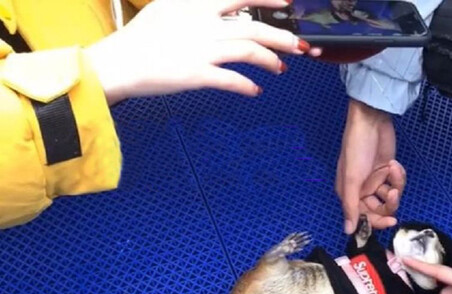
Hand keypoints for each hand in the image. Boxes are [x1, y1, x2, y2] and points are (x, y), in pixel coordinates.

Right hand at [86, 0, 315, 104]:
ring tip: (281, 68)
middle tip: (299, 46)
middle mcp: (203, 24)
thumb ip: (194, 7)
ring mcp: (201, 49)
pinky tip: (256, 90)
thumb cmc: (139, 40)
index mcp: (195, 5)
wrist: (117, 64)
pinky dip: (248, 86)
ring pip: (250, 51)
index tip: (286, 3)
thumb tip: (216, 8)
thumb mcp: (167, 9)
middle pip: (254, 28)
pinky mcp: (197, 74)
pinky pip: (233, 80)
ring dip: (271, 60)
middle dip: (282, 38)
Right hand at [336, 99, 406, 233]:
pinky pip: (397, 183)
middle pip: (380, 210)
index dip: (377, 222)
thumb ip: (351, 206)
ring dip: (395, 184)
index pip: (365, 218)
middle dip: (389, 202)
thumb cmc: (356, 148)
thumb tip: (348, 231)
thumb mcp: (351, 179)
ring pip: (391, 197)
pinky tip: (394, 163)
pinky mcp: (387, 172)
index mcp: (350, 194)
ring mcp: (376, 181)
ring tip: (392, 168)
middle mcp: (362, 191)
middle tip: (393, 191)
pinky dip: (398, 175)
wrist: (371, 122)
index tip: (391, 220)